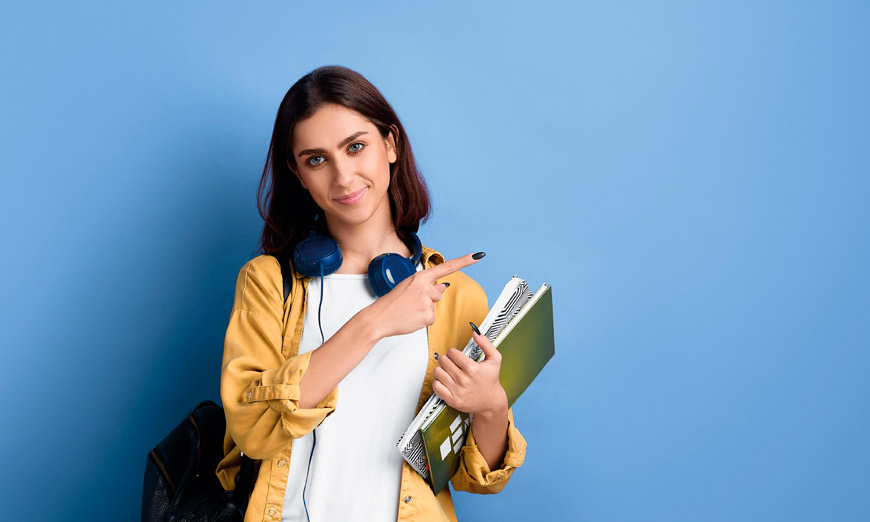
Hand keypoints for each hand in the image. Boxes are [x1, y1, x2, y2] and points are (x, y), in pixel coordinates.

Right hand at [364, 253, 480, 338]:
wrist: (378, 318)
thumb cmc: (391, 303)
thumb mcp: (408, 288)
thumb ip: (426, 286)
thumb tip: (442, 287)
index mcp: (420, 277)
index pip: (446, 267)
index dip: (464, 261)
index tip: (477, 256)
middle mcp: (425, 287)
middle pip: (438, 293)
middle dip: (428, 299)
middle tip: (410, 303)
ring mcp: (427, 301)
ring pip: (435, 307)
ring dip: (425, 310)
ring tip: (409, 310)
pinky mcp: (428, 315)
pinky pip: (432, 319)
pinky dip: (423, 320)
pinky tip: (411, 318)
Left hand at [433, 323, 508, 415]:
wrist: (491, 402)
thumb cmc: (491, 380)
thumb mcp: (494, 359)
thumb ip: (485, 343)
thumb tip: (475, 332)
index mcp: (472, 368)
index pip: (451, 353)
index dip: (452, 352)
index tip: (456, 356)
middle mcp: (464, 380)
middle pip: (443, 361)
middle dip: (446, 359)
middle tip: (450, 362)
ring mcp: (457, 391)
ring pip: (437, 372)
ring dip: (441, 369)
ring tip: (447, 371)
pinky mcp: (452, 400)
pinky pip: (436, 386)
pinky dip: (438, 382)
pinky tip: (445, 380)